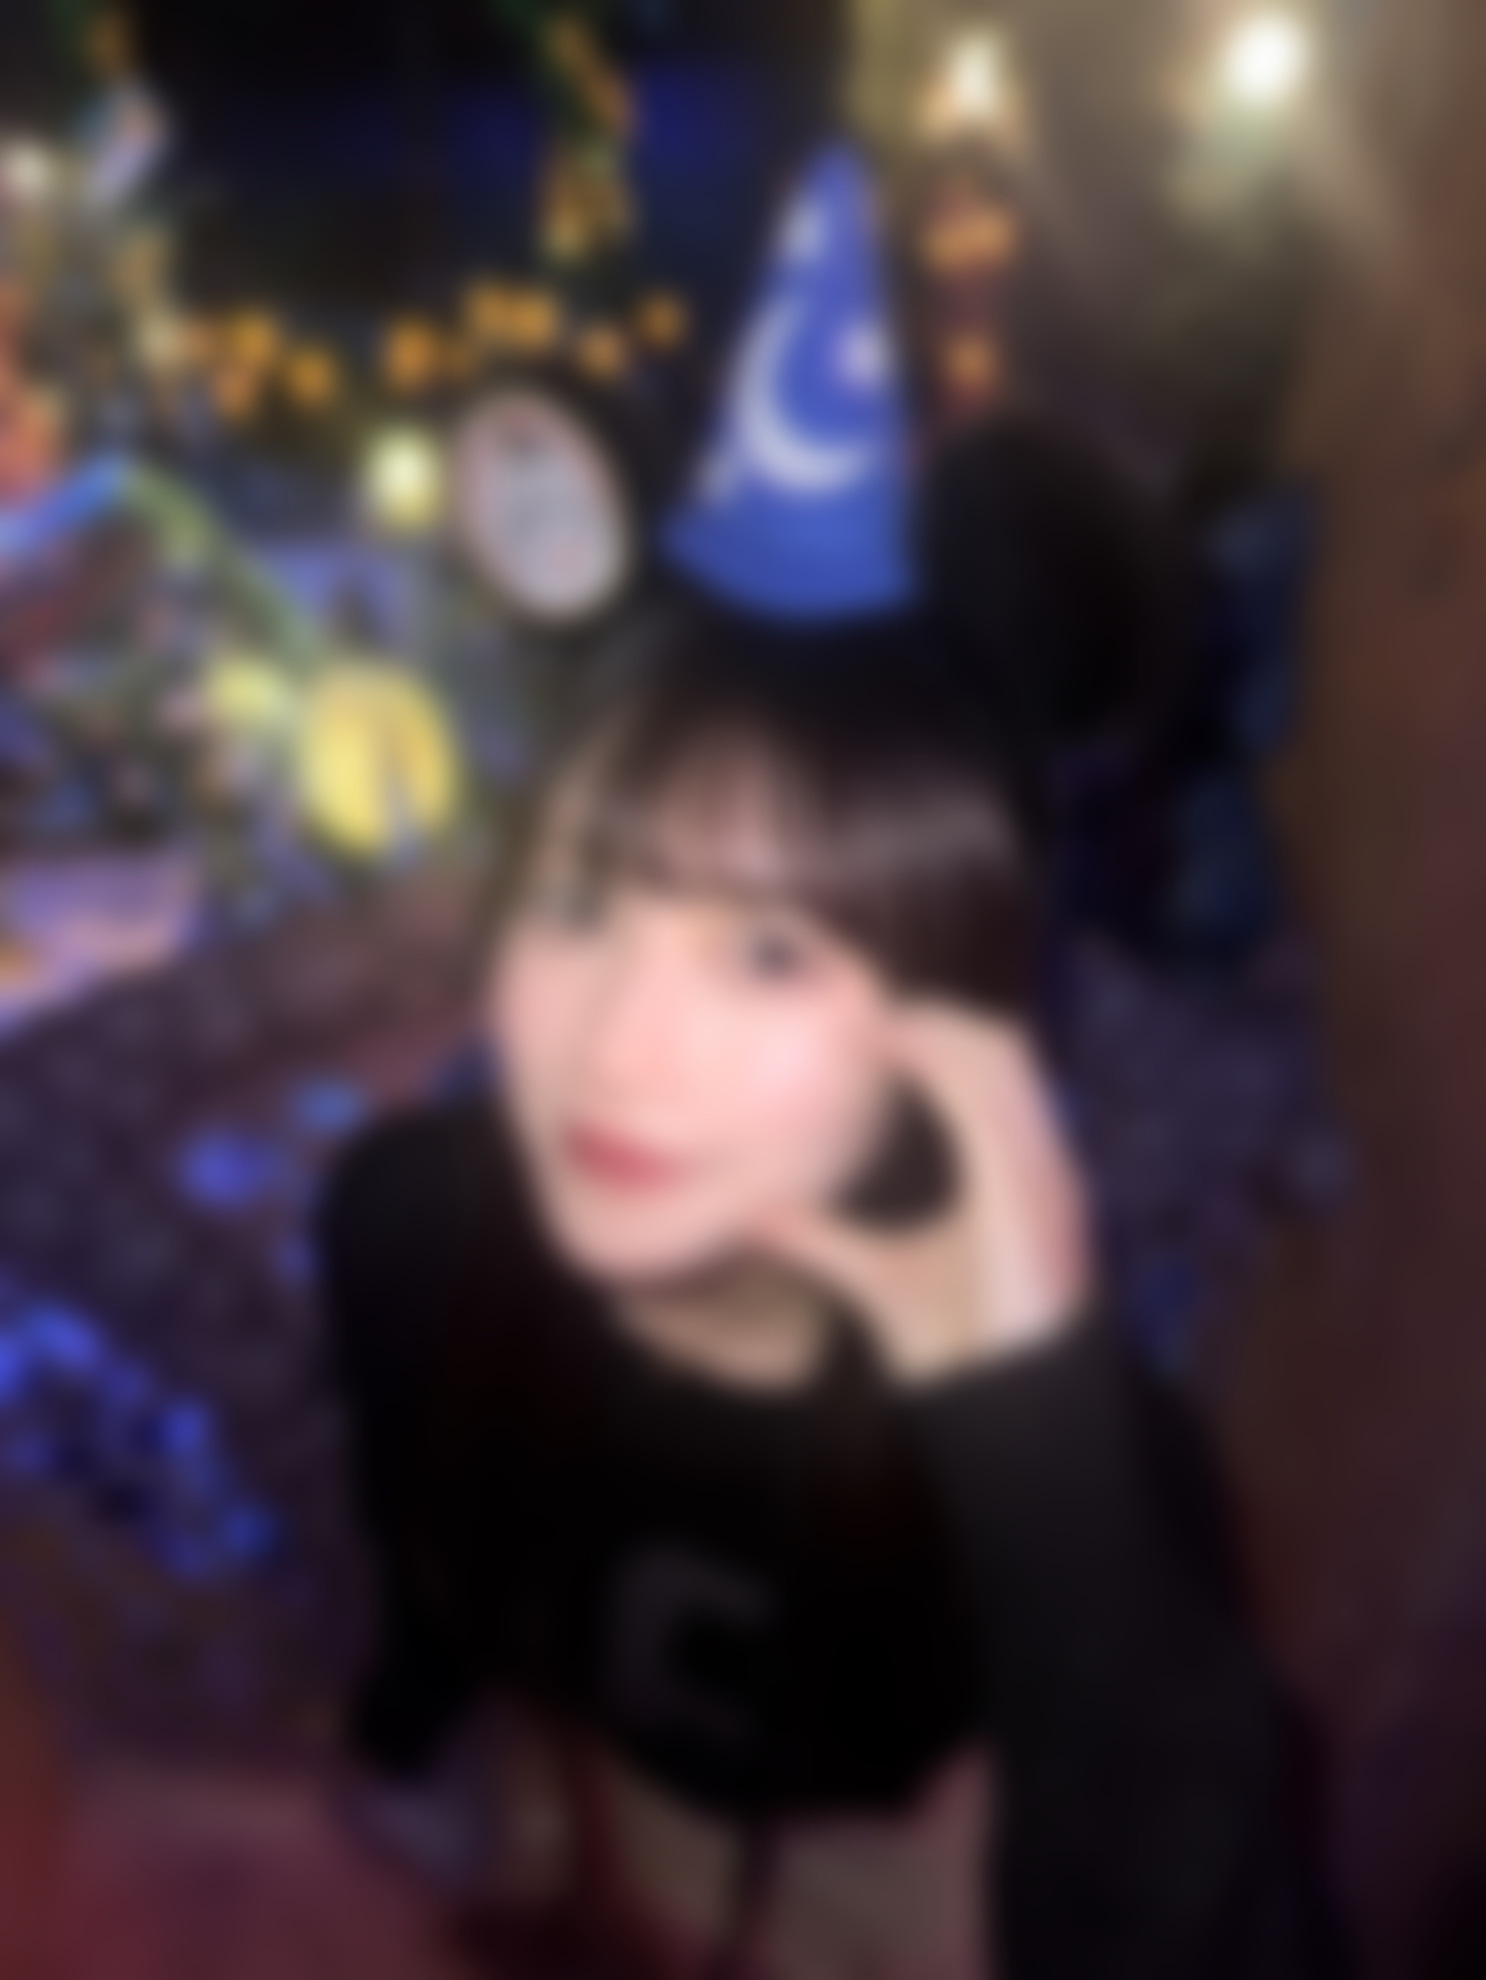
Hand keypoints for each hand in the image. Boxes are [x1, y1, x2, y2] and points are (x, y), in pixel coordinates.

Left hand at [749, 1007, 1093, 1387]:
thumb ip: (821, 1243)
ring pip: (1003, 1061)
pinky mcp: (1029, 1194)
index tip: (880, 1021)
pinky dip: (947, 1064)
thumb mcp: (876, 1278)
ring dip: (941, 1027)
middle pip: (1004, 1050)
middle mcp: (1037, 1165)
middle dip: (943, 1017)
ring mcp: (1041, 1176)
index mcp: (1016, 1176)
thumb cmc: (961, 1349)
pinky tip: (901, 1048)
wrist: (1009, 1413)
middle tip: (872, 1009)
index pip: (996, 1075)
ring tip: (881, 1018)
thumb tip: (754, 1219)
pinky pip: (992, 1106)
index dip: (945, 1035)